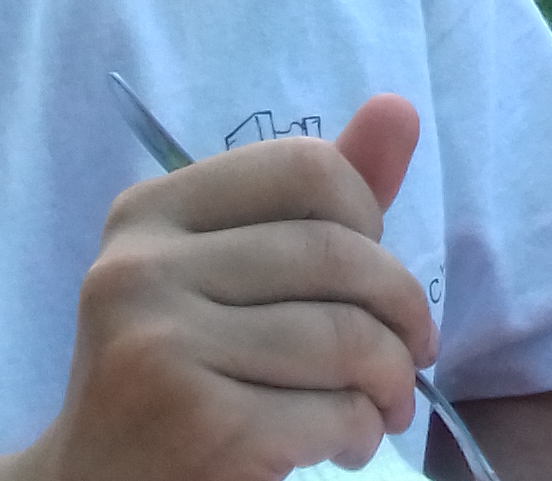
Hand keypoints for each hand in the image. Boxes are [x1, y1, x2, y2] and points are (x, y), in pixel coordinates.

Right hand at [15, 96, 438, 480]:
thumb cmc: (185, 368)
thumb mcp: (236, 271)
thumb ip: (316, 197)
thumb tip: (398, 108)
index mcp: (150, 213)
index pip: (307, 167)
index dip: (367, 216)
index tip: (370, 269)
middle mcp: (139, 270)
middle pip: (339, 254)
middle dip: (402, 309)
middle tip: (412, 352)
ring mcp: (160, 347)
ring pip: (346, 337)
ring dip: (392, 378)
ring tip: (384, 402)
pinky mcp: (196, 425)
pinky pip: (333, 411)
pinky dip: (362, 430)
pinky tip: (344, 443)